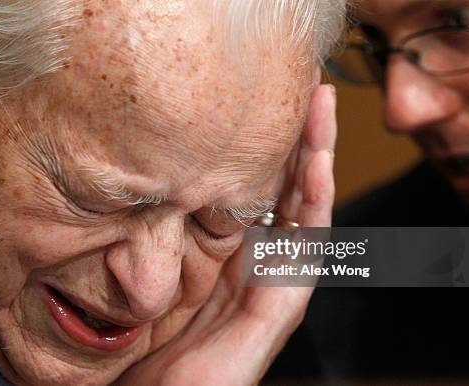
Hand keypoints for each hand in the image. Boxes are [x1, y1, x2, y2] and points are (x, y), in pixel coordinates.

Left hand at [115, 84, 336, 385]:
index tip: (268, 109)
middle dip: (299, 144)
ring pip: (302, 214)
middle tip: (309, 93)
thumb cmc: (146, 357)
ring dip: (314, 162)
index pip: (256, 197)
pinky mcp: (277, 312)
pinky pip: (300, 252)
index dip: (269, 153)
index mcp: (227, 262)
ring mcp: (271, 290)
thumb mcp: (146, 285)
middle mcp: (254, 270)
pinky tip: (314, 169)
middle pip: (286, 196)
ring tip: (322, 112)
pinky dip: (310, 209)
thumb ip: (157, 246)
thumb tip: (145, 192)